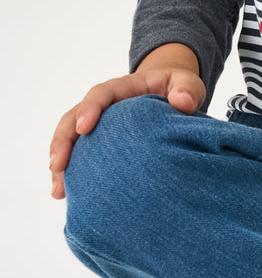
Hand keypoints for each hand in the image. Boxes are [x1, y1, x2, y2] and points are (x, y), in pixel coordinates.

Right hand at [49, 44, 203, 199]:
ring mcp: (98, 123)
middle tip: (58, 165)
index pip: (100, 94)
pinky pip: (79, 155)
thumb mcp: (188, 83)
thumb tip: (183, 103)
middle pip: (74, 117)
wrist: (173, 92)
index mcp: (123, 88)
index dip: (90, 109)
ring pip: (70, 138)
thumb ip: (187, 89)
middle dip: (63, 141)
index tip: (84, 129)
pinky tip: (65, 194)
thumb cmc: (178, 87)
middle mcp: (104, 105)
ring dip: (61, 162)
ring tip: (58, 190)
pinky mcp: (99, 141)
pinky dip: (71, 173)